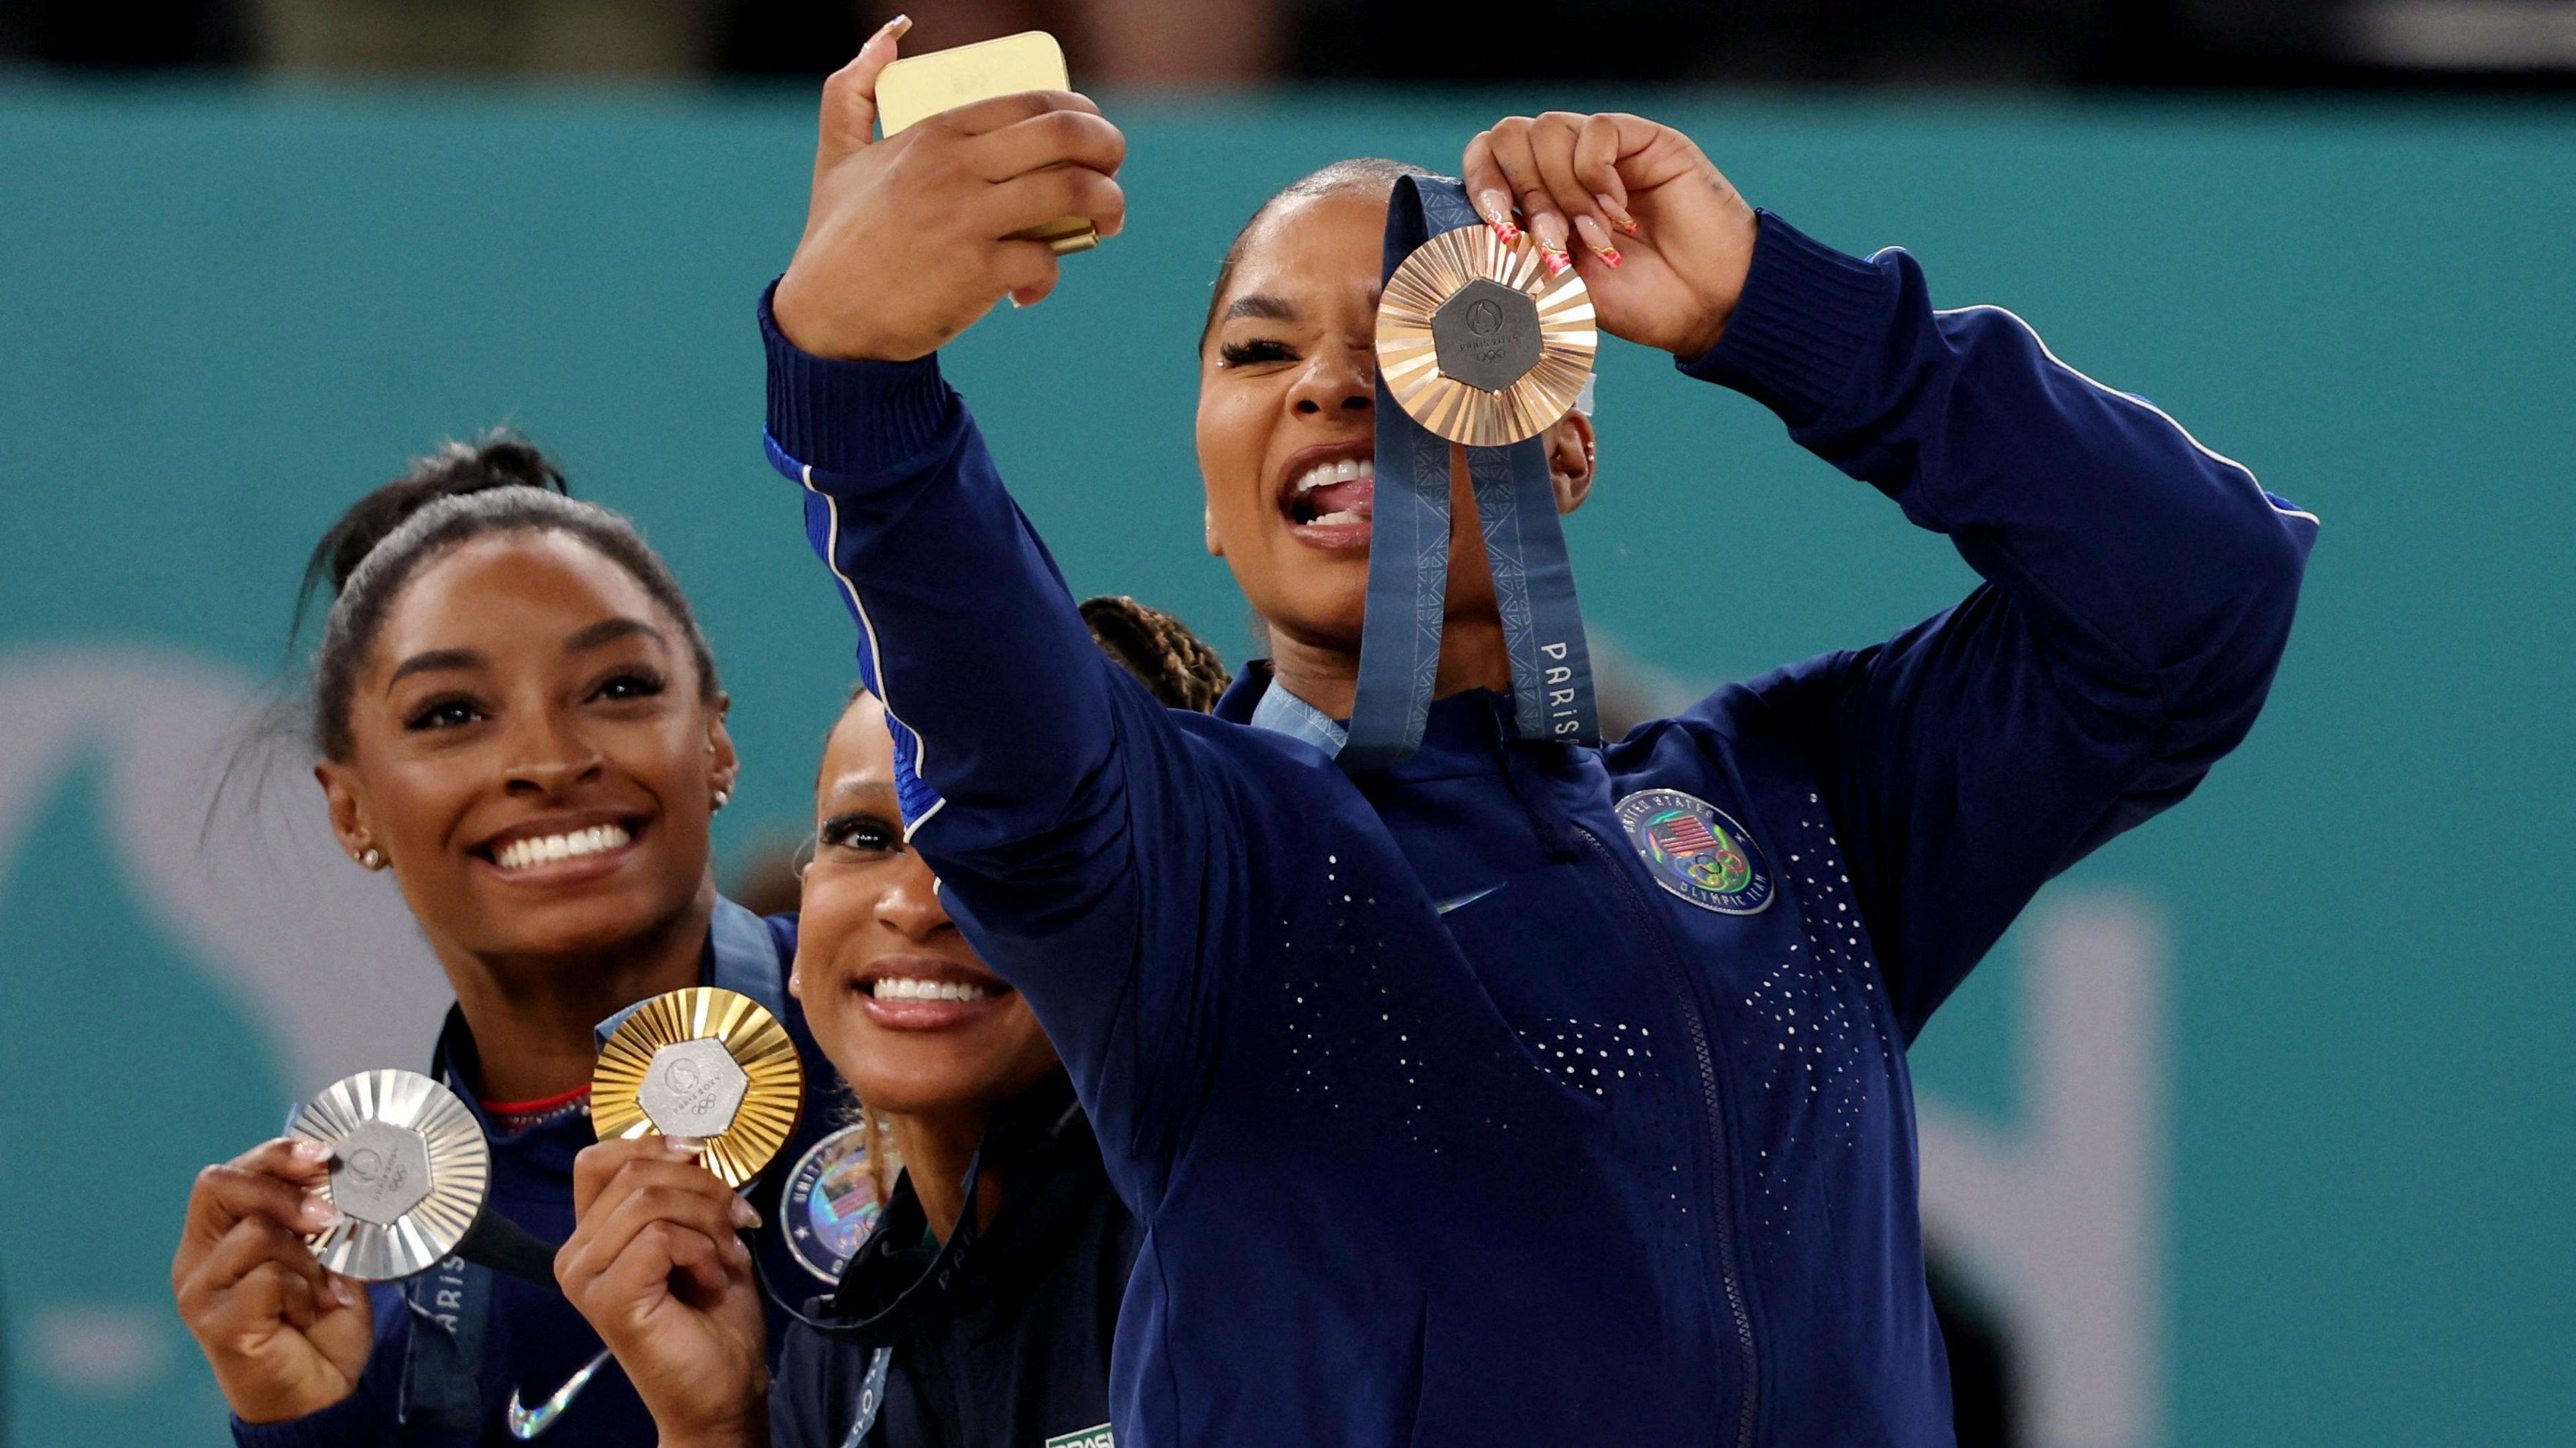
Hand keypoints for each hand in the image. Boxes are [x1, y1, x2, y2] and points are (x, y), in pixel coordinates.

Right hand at [171, 1138, 374, 1423]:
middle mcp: (197, 1259)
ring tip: (319, 1291)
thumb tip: (341, 1172)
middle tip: (328, 1215)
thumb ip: (321, 1219)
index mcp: (218, 1236)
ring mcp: (200, 1292)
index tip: (322, 1153)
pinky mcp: (215, 1323)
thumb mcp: (327, 1257)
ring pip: (257, 1233)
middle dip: (282, 1190)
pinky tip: (309, 1314)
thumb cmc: (320, 1323)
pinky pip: (268, 1279)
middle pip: (219, 1185)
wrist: (321, 1393)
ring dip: (307, 1259)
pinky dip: (304, 1293)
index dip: (273, 1154)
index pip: (228, 1174)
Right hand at [555, 1139, 768, 1446]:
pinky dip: (703, 1251)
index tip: (699, 1156)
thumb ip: (681, 1192)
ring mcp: (586, 1278)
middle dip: (702, 1187)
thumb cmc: (714, 1315)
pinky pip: (660, 1237)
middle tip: (737, 1222)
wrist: (725, 1388)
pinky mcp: (609, 1298)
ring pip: (648, 1200)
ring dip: (708, 1220)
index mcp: (592, 1235)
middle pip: (633, 1173)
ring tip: (728, 1257)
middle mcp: (575, 1254)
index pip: (598, 1158)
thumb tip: (687, 1144)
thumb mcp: (700, 1233)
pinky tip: (714, 1281)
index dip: (651, 1144)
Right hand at [772, 16, 1129, 361]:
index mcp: (934, 134)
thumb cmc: (837, 236)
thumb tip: (891, 35)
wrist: (826, 317)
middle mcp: (954, 168)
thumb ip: (852, 88)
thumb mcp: (837, 153)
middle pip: (1063, 135)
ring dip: (1108, 205)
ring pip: (1071, 192)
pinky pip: (1045, 260)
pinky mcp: (977, 272)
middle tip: (1113, 170)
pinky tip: (1031, 288)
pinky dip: (1050, 274)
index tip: (1093, 133)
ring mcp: (967, 219)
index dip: (1080, 113)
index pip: (1030, 102)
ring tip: (1107, 222)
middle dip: (1108, 147)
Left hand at [1463, 113, 1759, 359]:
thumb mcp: (1563, 286)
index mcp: (1541, 199)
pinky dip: (1596, 174)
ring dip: (1562, 191)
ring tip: (1595, 236)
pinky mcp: (1643, 139)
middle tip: (1553, 241)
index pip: (1486, 158)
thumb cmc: (1642, 301)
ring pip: (1548, 129)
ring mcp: (1605, 150)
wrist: (1706, 305)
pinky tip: (1618, 211)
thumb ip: (1522, 253)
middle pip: (1509, 135)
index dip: (1480, 183)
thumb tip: (1484, 228)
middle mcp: (1567, 167)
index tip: (1496, 227)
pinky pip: (1595, 129)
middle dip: (1522, 191)